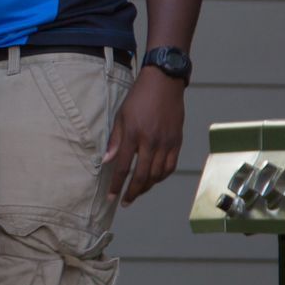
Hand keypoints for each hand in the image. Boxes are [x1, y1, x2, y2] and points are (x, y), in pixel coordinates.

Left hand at [103, 71, 184, 205]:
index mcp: (134, 134)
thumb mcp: (121, 115)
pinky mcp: (177, 142)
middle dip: (132, 192)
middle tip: (125, 201)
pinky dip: (161, 177)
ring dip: (146, 187)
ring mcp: (166, 143)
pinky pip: (170, 166)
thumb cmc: (139, 97)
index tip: (111, 197)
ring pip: (157, 174)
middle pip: (142, 175)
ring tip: (137, 191)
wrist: (164, 83)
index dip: (116, 185)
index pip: (124, 167)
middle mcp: (151, 141)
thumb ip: (115, 140)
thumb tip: (107, 161)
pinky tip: (153, 179)